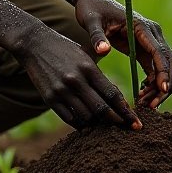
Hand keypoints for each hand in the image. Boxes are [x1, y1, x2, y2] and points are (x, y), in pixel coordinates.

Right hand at [14, 24, 141, 130]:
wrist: (34, 43)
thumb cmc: (64, 48)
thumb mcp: (84, 55)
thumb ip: (98, 75)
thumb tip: (116, 97)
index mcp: (88, 67)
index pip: (112, 94)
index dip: (126, 111)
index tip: (137, 122)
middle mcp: (76, 80)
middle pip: (102, 109)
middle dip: (118, 121)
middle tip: (129, 129)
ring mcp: (62, 90)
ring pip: (86, 116)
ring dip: (99, 124)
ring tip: (108, 127)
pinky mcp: (50, 98)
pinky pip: (69, 118)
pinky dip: (81, 124)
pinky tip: (89, 125)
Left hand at [72, 0, 171, 108]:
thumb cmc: (91, 8)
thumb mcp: (90, 21)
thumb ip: (97, 36)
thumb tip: (104, 50)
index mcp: (141, 26)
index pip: (159, 51)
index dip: (163, 72)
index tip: (161, 90)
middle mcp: (151, 32)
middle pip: (169, 61)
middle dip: (165, 84)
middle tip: (152, 106)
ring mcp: (149, 39)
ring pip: (164, 66)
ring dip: (159, 86)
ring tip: (144, 104)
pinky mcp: (144, 46)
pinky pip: (155, 67)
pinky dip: (153, 82)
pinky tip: (142, 94)